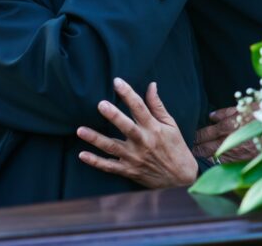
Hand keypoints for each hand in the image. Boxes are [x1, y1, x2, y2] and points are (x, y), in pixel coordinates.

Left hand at [77, 78, 197, 188]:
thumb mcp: (171, 125)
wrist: (181, 178)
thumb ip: (158, 106)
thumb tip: (151, 85)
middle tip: (101, 104)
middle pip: (126, 127)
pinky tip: (82, 154)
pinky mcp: (129, 171)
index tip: (117, 82)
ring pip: (112, 147)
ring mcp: (134, 158)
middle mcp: (143, 143)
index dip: (128, 94)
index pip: (140, 108)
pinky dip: (95, 162)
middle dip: (114, 116)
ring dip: (96, 139)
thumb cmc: (176, 148)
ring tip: (81, 130)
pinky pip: (109, 167)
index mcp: (154, 129)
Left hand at [192, 106, 257, 162]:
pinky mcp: (243, 162)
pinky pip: (225, 165)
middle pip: (206, 146)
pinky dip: (215, 165)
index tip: (189, 136)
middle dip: (195, 147)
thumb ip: (228, 111)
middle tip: (185, 148)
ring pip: (213, 156)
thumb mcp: (248, 106)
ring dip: (202, 156)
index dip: (197, 135)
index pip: (207, 132)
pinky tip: (208, 165)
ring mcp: (236, 154)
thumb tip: (212, 116)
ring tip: (192, 157)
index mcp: (230, 126)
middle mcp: (230, 141)